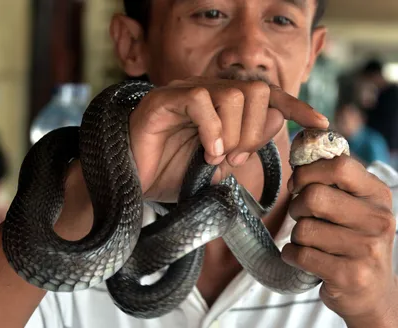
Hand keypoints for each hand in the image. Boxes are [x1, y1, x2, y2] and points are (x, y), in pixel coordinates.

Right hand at [128, 76, 328, 201]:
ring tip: (217, 158)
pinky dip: (212, 129)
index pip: (266, 95)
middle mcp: (206, 93)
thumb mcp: (221, 164)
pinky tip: (207, 151)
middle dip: (254, 131)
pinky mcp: (162, 100)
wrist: (134, 183)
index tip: (319, 122)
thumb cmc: (175, 174)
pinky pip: (200, 101)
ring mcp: (184, 93)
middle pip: (254, 91)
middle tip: (237, 159)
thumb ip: (248, 142)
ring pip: (231, 94)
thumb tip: (277, 117)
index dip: (294, 106)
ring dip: (234, 134)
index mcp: (221, 106)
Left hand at [282, 155, 397, 326]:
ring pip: (303, 229)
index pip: (339, 166)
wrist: (372, 293)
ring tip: (311, 243)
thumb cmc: (351, 239)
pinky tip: (303, 258)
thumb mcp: (353, 206)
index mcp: (377, 194)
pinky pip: (300, 255)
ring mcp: (367, 250)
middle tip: (301, 216)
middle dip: (296, 207)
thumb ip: (331, 180)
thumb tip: (299, 152)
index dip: (308, 172)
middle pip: (314, 197)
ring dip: (296, 236)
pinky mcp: (351, 276)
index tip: (297, 184)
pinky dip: (292, 255)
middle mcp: (379, 220)